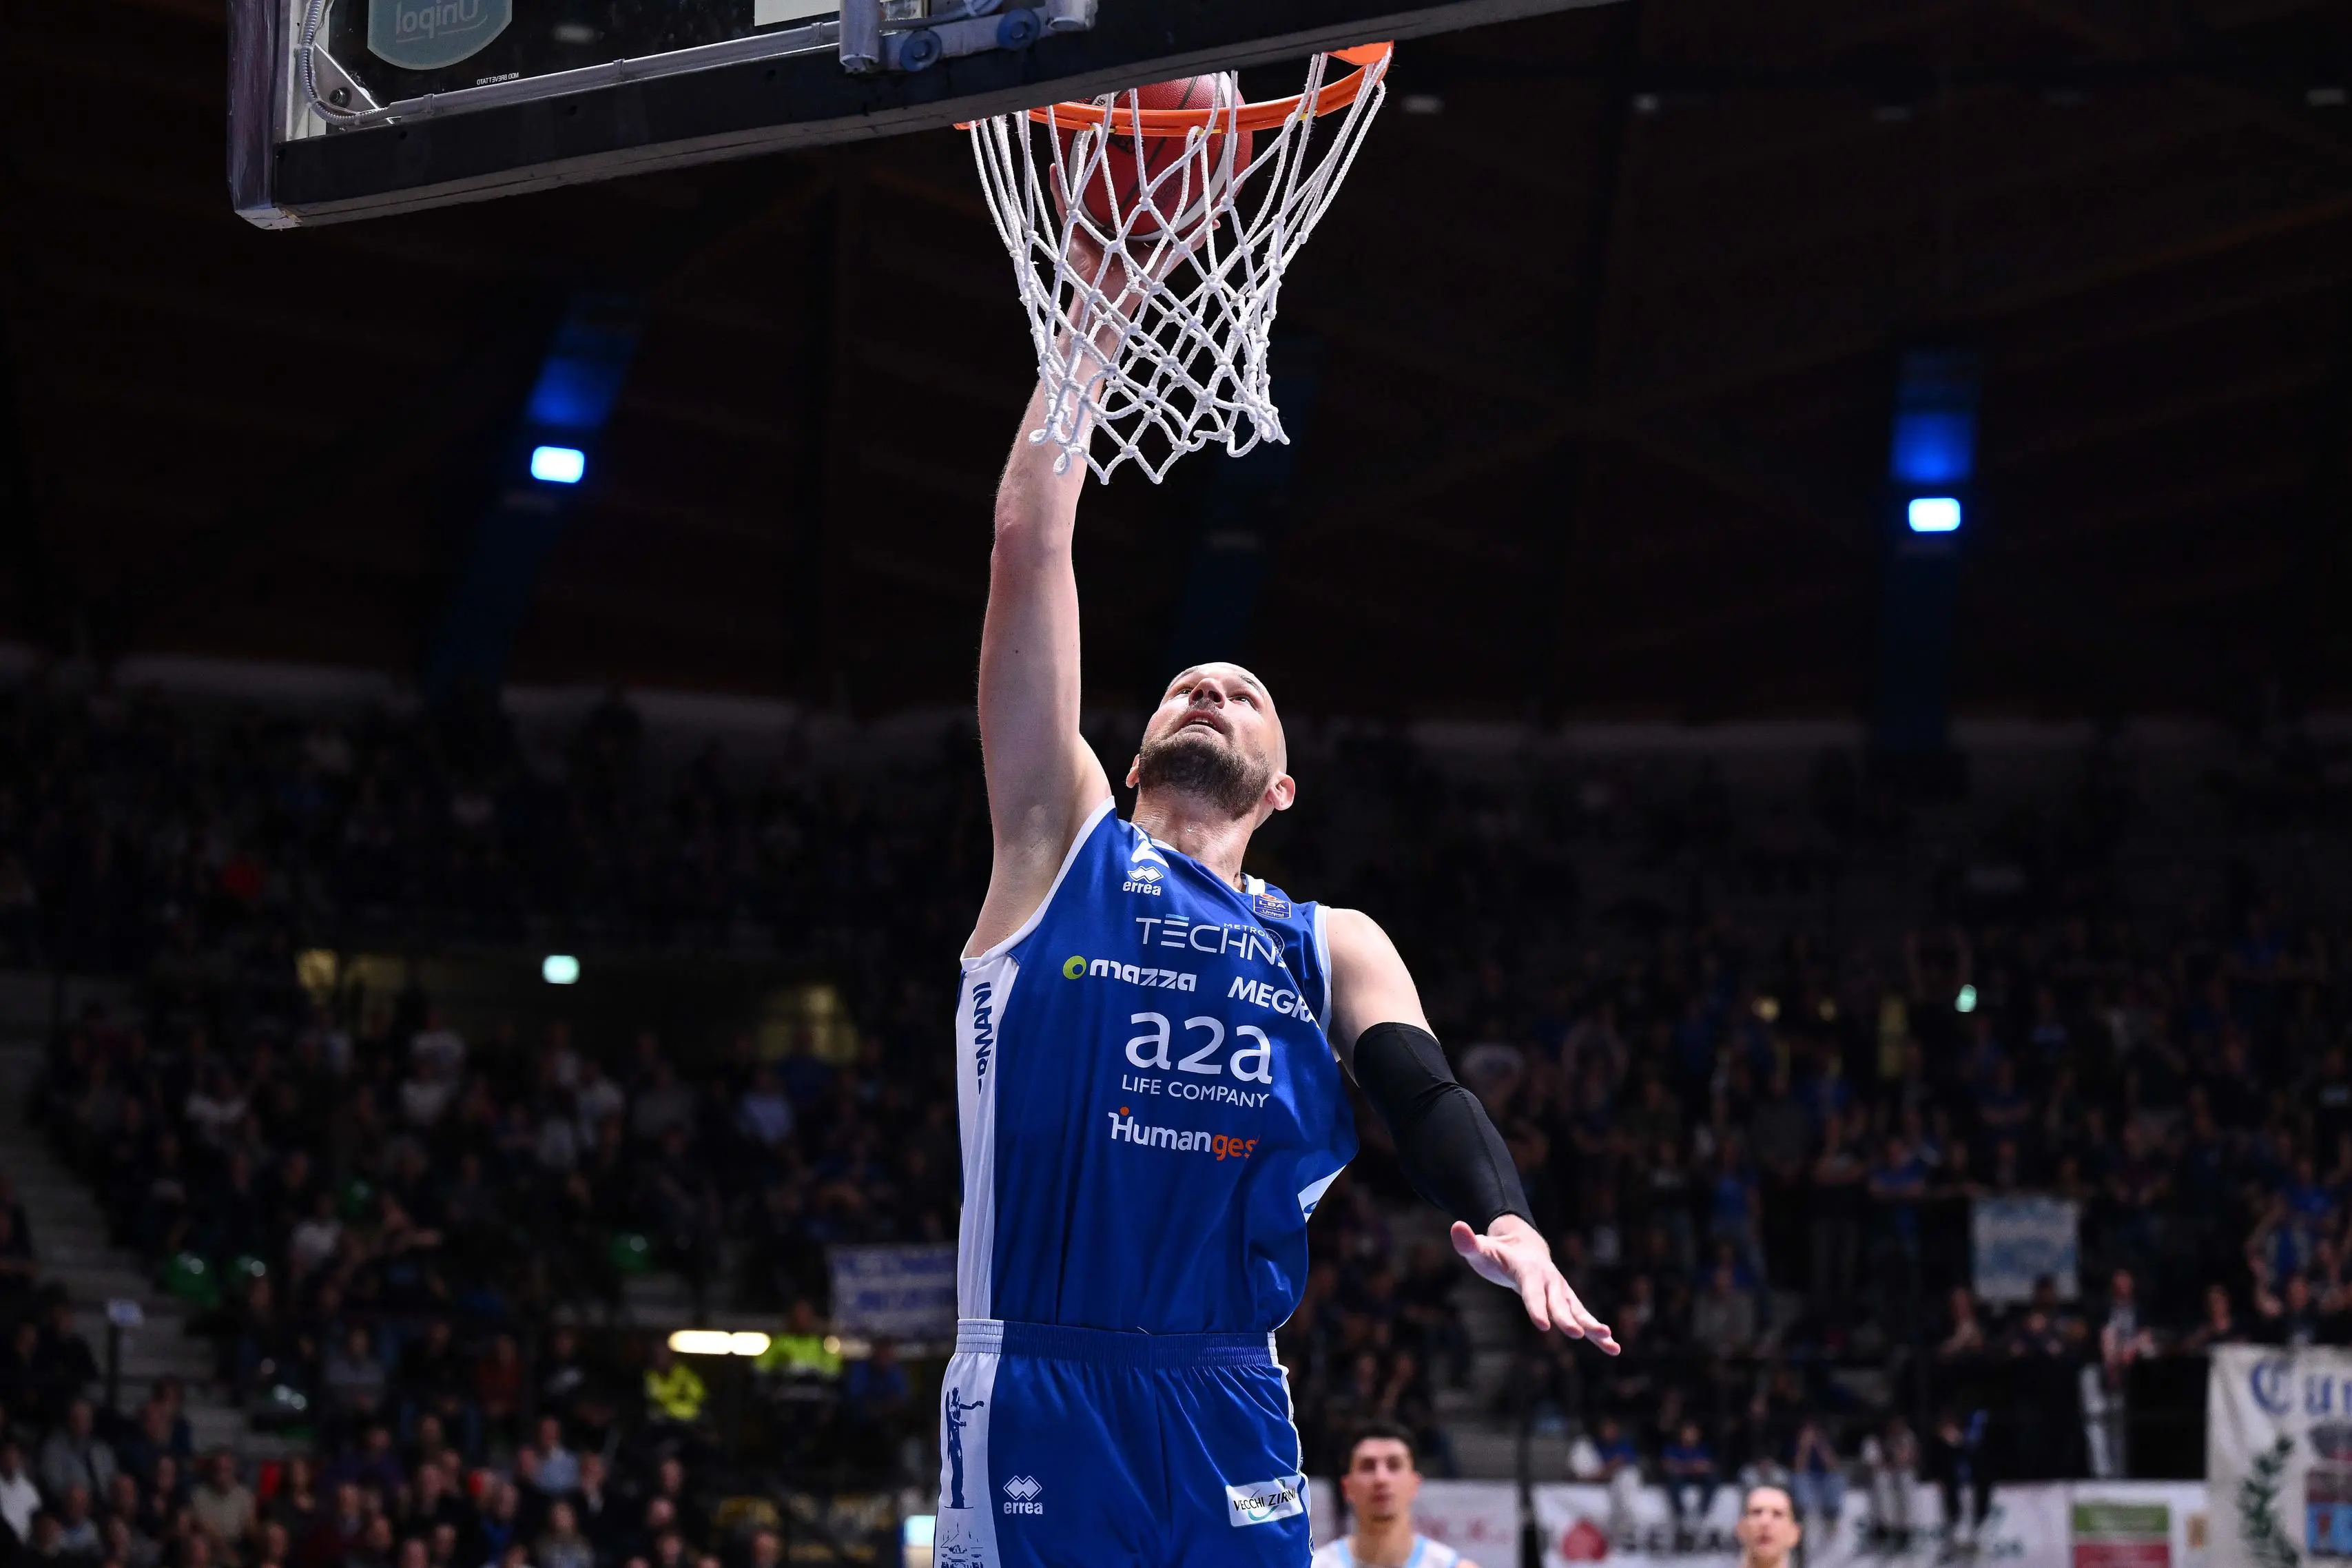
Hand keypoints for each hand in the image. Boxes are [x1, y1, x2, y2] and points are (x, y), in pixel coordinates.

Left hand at [1451, 1215, 1619, 1354]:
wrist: (1523, 1246)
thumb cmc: (1497, 1253)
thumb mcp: (1480, 1249)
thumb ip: (1468, 1243)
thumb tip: (1457, 1227)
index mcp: (1528, 1270)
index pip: (1531, 1290)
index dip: (1536, 1307)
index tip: (1543, 1325)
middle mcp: (1550, 1280)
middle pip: (1558, 1302)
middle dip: (1567, 1318)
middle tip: (1576, 1334)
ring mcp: (1561, 1291)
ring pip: (1578, 1310)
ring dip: (1593, 1326)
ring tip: (1610, 1341)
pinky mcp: (1567, 1301)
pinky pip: (1583, 1317)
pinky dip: (1597, 1331)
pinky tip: (1612, 1347)